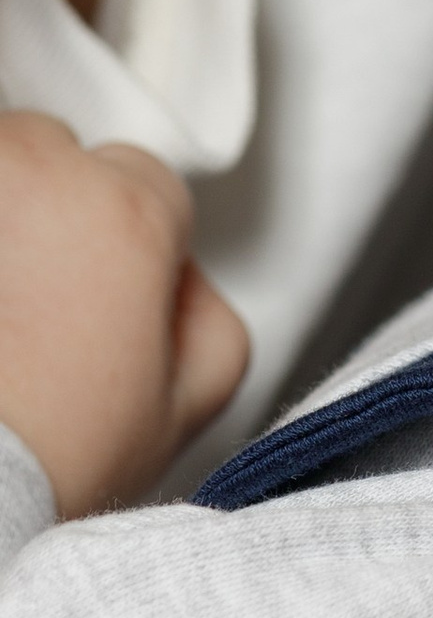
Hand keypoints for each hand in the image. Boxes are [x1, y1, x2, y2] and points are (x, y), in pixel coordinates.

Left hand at [0, 113, 249, 512]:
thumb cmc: (36, 462)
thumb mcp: (186, 412)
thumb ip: (216, 320)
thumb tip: (184, 285)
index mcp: (126, 209)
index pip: (146, 181)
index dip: (130, 245)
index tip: (101, 293)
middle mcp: (36, 175)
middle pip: (54, 155)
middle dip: (48, 213)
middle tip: (32, 305)